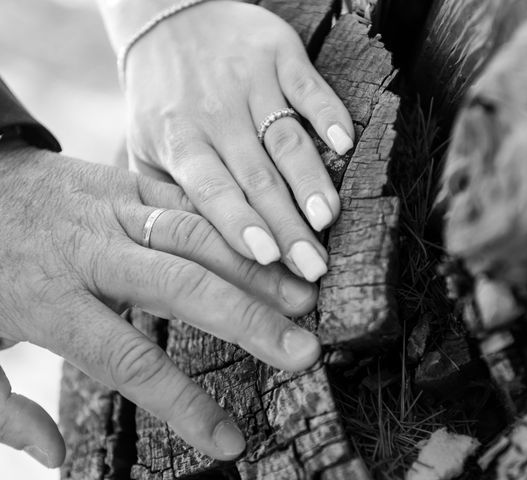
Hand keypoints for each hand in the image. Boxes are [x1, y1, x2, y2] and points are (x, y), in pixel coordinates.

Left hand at [0, 141, 320, 466]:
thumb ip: (1, 407)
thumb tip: (53, 454)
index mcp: (50, 299)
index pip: (128, 359)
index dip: (182, 404)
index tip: (229, 438)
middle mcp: (92, 252)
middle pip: (180, 286)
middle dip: (247, 320)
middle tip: (302, 350)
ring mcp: (115, 209)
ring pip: (196, 235)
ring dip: (254, 266)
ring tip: (303, 295)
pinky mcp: (130, 179)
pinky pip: (191, 201)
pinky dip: (234, 224)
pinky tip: (273, 245)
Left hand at [122, 1, 354, 281]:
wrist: (168, 16)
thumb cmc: (161, 99)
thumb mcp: (145, 146)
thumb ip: (167, 194)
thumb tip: (193, 252)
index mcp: (180, 142)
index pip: (212, 191)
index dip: (239, 224)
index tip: (267, 259)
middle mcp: (216, 115)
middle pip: (257, 178)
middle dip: (288, 226)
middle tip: (315, 266)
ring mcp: (250, 83)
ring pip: (285, 139)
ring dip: (310, 179)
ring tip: (329, 217)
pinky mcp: (278, 55)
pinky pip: (307, 86)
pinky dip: (328, 112)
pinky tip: (346, 144)